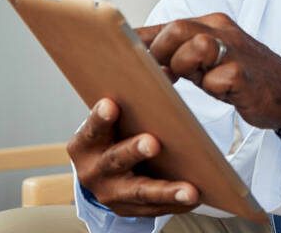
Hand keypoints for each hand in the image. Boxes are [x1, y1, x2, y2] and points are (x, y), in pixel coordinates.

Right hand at [67, 98, 198, 217]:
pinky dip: (174, 203)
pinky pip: (153, 209)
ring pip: (139, 192)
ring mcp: (109, 193)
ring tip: (190, 189)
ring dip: (166, 190)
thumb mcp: (115, 117)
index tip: (110, 104)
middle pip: (115, 160)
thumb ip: (133, 97)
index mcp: (84, 143)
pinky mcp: (126, 210)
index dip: (100, 118)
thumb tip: (164, 70)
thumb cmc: (114, 133)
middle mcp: (92, 171)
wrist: (102, 172)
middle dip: (134, 150)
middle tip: (153, 142)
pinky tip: (195, 196)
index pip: (91, 128)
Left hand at [137, 13, 280, 129]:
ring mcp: (237, 52)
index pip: (168, 25)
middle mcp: (223, 32)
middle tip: (160, 75)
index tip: (117, 53)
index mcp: (212, 25)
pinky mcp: (247, 76)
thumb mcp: (210, 63)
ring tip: (193, 81)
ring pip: (197, 45)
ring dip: (185, 67)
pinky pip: (220, 77)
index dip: (140, 40)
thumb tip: (139, 60)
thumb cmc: (244, 78)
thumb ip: (181, 58)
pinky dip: (213, 87)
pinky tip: (221, 93)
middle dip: (160, 52)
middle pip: (178, 28)